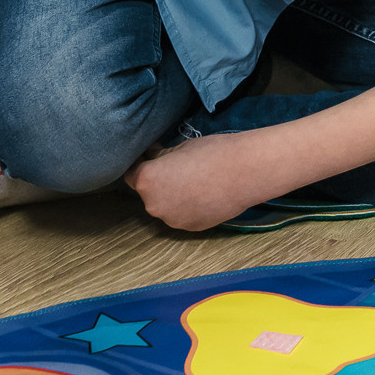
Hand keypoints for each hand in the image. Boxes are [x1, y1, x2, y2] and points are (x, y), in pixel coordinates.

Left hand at [127, 130, 276, 230]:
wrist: (245, 172)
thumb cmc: (212, 153)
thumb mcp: (178, 147)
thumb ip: (159, 157)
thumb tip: (151, 156)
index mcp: (147, 181)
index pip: (130, 173)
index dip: (140, 163)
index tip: (151, 157)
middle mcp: (154, 204)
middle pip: (147, 192)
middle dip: (157, 180)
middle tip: (176, 166)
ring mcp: (172, 219)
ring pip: (165, 205)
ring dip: (172, 195)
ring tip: (193, 180)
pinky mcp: (191, 227)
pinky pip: (182, 214)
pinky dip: (187, 205)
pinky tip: (203, 192)